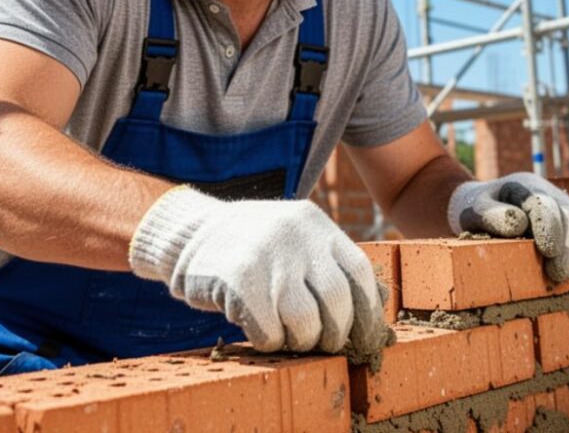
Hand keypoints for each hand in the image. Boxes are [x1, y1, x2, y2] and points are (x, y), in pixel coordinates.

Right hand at [129, 186, 389, 354]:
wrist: (190, 233)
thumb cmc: (253, 246)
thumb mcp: (295, 237)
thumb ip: (329, 262)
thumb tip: (378, 303)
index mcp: (315, 224)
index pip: (360, 273)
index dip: (367, 311)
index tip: (363, 335)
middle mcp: (295, 236)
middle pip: (337, 302)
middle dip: (335, 334)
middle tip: (324, 343)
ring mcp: (266, 256)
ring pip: (305, 321)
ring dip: (302, 341)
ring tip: (290, 337)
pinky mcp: (238, 280)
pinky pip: (269, 331)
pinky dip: (270, 342)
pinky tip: (262, 331)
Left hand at [447, 172, 568, 282]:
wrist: (482, 204)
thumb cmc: (475, 209)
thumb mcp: (472, 210)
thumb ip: (491, 215)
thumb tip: (519, 225)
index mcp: (524, 186)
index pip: (544, 205)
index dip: (550, 228)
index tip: (548, 252)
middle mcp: (549, 192)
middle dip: (567, 248)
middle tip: (556, 275)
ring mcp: (563, 206)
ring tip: (562, 276)